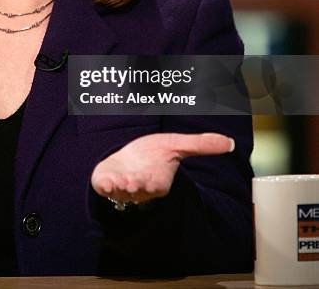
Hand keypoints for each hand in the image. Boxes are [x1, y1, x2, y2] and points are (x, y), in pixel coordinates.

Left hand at [91, 132, 234, 204]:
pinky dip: (104, 185)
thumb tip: (229, 142)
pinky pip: (104, 187)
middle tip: (132, 182)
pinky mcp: (106, 182)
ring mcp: (122, 185)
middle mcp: (140, 185)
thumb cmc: (151, 154)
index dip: (155, 183)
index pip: (158, 185)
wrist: (127, 157)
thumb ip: (200, 145)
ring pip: (121, 191)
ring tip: (119, 181)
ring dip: (119, 186)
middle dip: (136, 186)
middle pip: (139, 189)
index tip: (152, 179)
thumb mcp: (175, 145)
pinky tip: (105, 181)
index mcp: (158, 180)